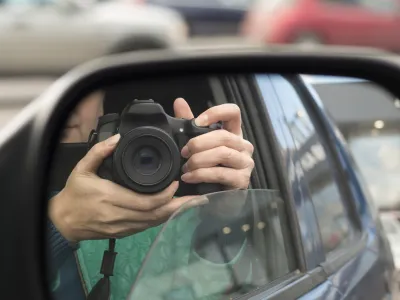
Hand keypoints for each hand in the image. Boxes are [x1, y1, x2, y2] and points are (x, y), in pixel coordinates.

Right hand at [48, 134, 196, 241]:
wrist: (63, 221)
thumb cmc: (74, 194)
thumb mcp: (82, 169)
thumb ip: (99, 152)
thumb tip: (117, 139)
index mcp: (111, 198)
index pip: (147, 201)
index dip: (166, 195)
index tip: (176, 183)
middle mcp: (120, 215)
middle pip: (156, 214)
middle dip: (178, 206)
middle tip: (196, 196)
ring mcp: (123, 227)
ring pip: (154, 223)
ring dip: (174, 213)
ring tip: (191, 204)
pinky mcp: (123, 233)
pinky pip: (147, 227)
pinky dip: (162, 219)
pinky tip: (172, 211)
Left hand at [174, 98, 254, 189]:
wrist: (215, 200)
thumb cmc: (207, 170)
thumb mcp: (197, 146)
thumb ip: (189, 124)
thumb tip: (179, 102)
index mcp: (233, 134)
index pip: (233, 112)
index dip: (215, 112)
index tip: (196, 122)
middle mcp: (243, 146)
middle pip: (223, 136)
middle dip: (198, 143)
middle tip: (184, 152)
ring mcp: (245, 164)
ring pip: (222, 153)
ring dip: (199, 160)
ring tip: (186, 167)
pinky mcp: (242, 180)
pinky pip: (221, 173)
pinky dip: (201, 174)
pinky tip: (190, 177)